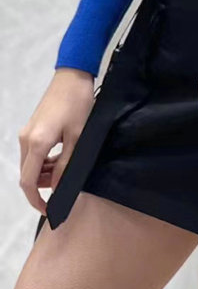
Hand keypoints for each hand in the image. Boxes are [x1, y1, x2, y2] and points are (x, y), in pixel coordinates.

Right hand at [18, 67, 94, 213]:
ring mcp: (27, 133)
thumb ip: (66, 164)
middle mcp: (26, 140)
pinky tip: (60, 161)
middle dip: (42, 187)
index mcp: (36, 144)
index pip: (28, 181)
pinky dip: (44, 162)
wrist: (73, 77)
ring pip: (30, 164)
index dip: (36, 200)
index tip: (49, 210)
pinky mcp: (32, 128)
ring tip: (65, 175)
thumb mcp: (77, 137)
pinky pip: (33, 153)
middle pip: (27, 174)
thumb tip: (59, 188)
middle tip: (63, 191)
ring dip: (44, 174)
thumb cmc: (79, 105)